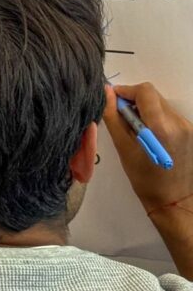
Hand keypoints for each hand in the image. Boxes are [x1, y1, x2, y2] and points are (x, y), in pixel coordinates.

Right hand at [104, 83, 192, 211]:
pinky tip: (148, 135)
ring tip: (135, 129)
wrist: (173, 199)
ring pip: (161, 105)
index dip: (126, 91)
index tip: (113, 101)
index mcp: (161, 127)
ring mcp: (187, 127)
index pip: (145, 91)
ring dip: (145, 110)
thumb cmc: (144, 178)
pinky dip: (155, 118)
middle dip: (134, 101)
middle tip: (121, 117)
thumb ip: (113, 117)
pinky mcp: (190, 131)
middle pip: (153, 96)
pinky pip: (169, 115)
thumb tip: (106, 93)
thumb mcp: (123, 148)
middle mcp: (178, 122)